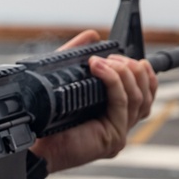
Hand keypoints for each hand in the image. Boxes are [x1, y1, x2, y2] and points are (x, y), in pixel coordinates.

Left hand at [29, 29, 156, 172]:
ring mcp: (119, 133)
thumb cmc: (45, 117)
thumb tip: (92, 35)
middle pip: (146, 94)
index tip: (134, 57)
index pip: (144, 93)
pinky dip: (113, 82)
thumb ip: (77, 56)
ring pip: (137, 97)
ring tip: (102, 60)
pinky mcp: (113, 137)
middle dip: (134, 70)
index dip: (145, 74)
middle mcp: (120, 125)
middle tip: (114, 57)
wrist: (33, 143)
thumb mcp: (64, 79)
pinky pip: (121, 103)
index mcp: (113, 115)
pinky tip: (99, 68)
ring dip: (123, 73)